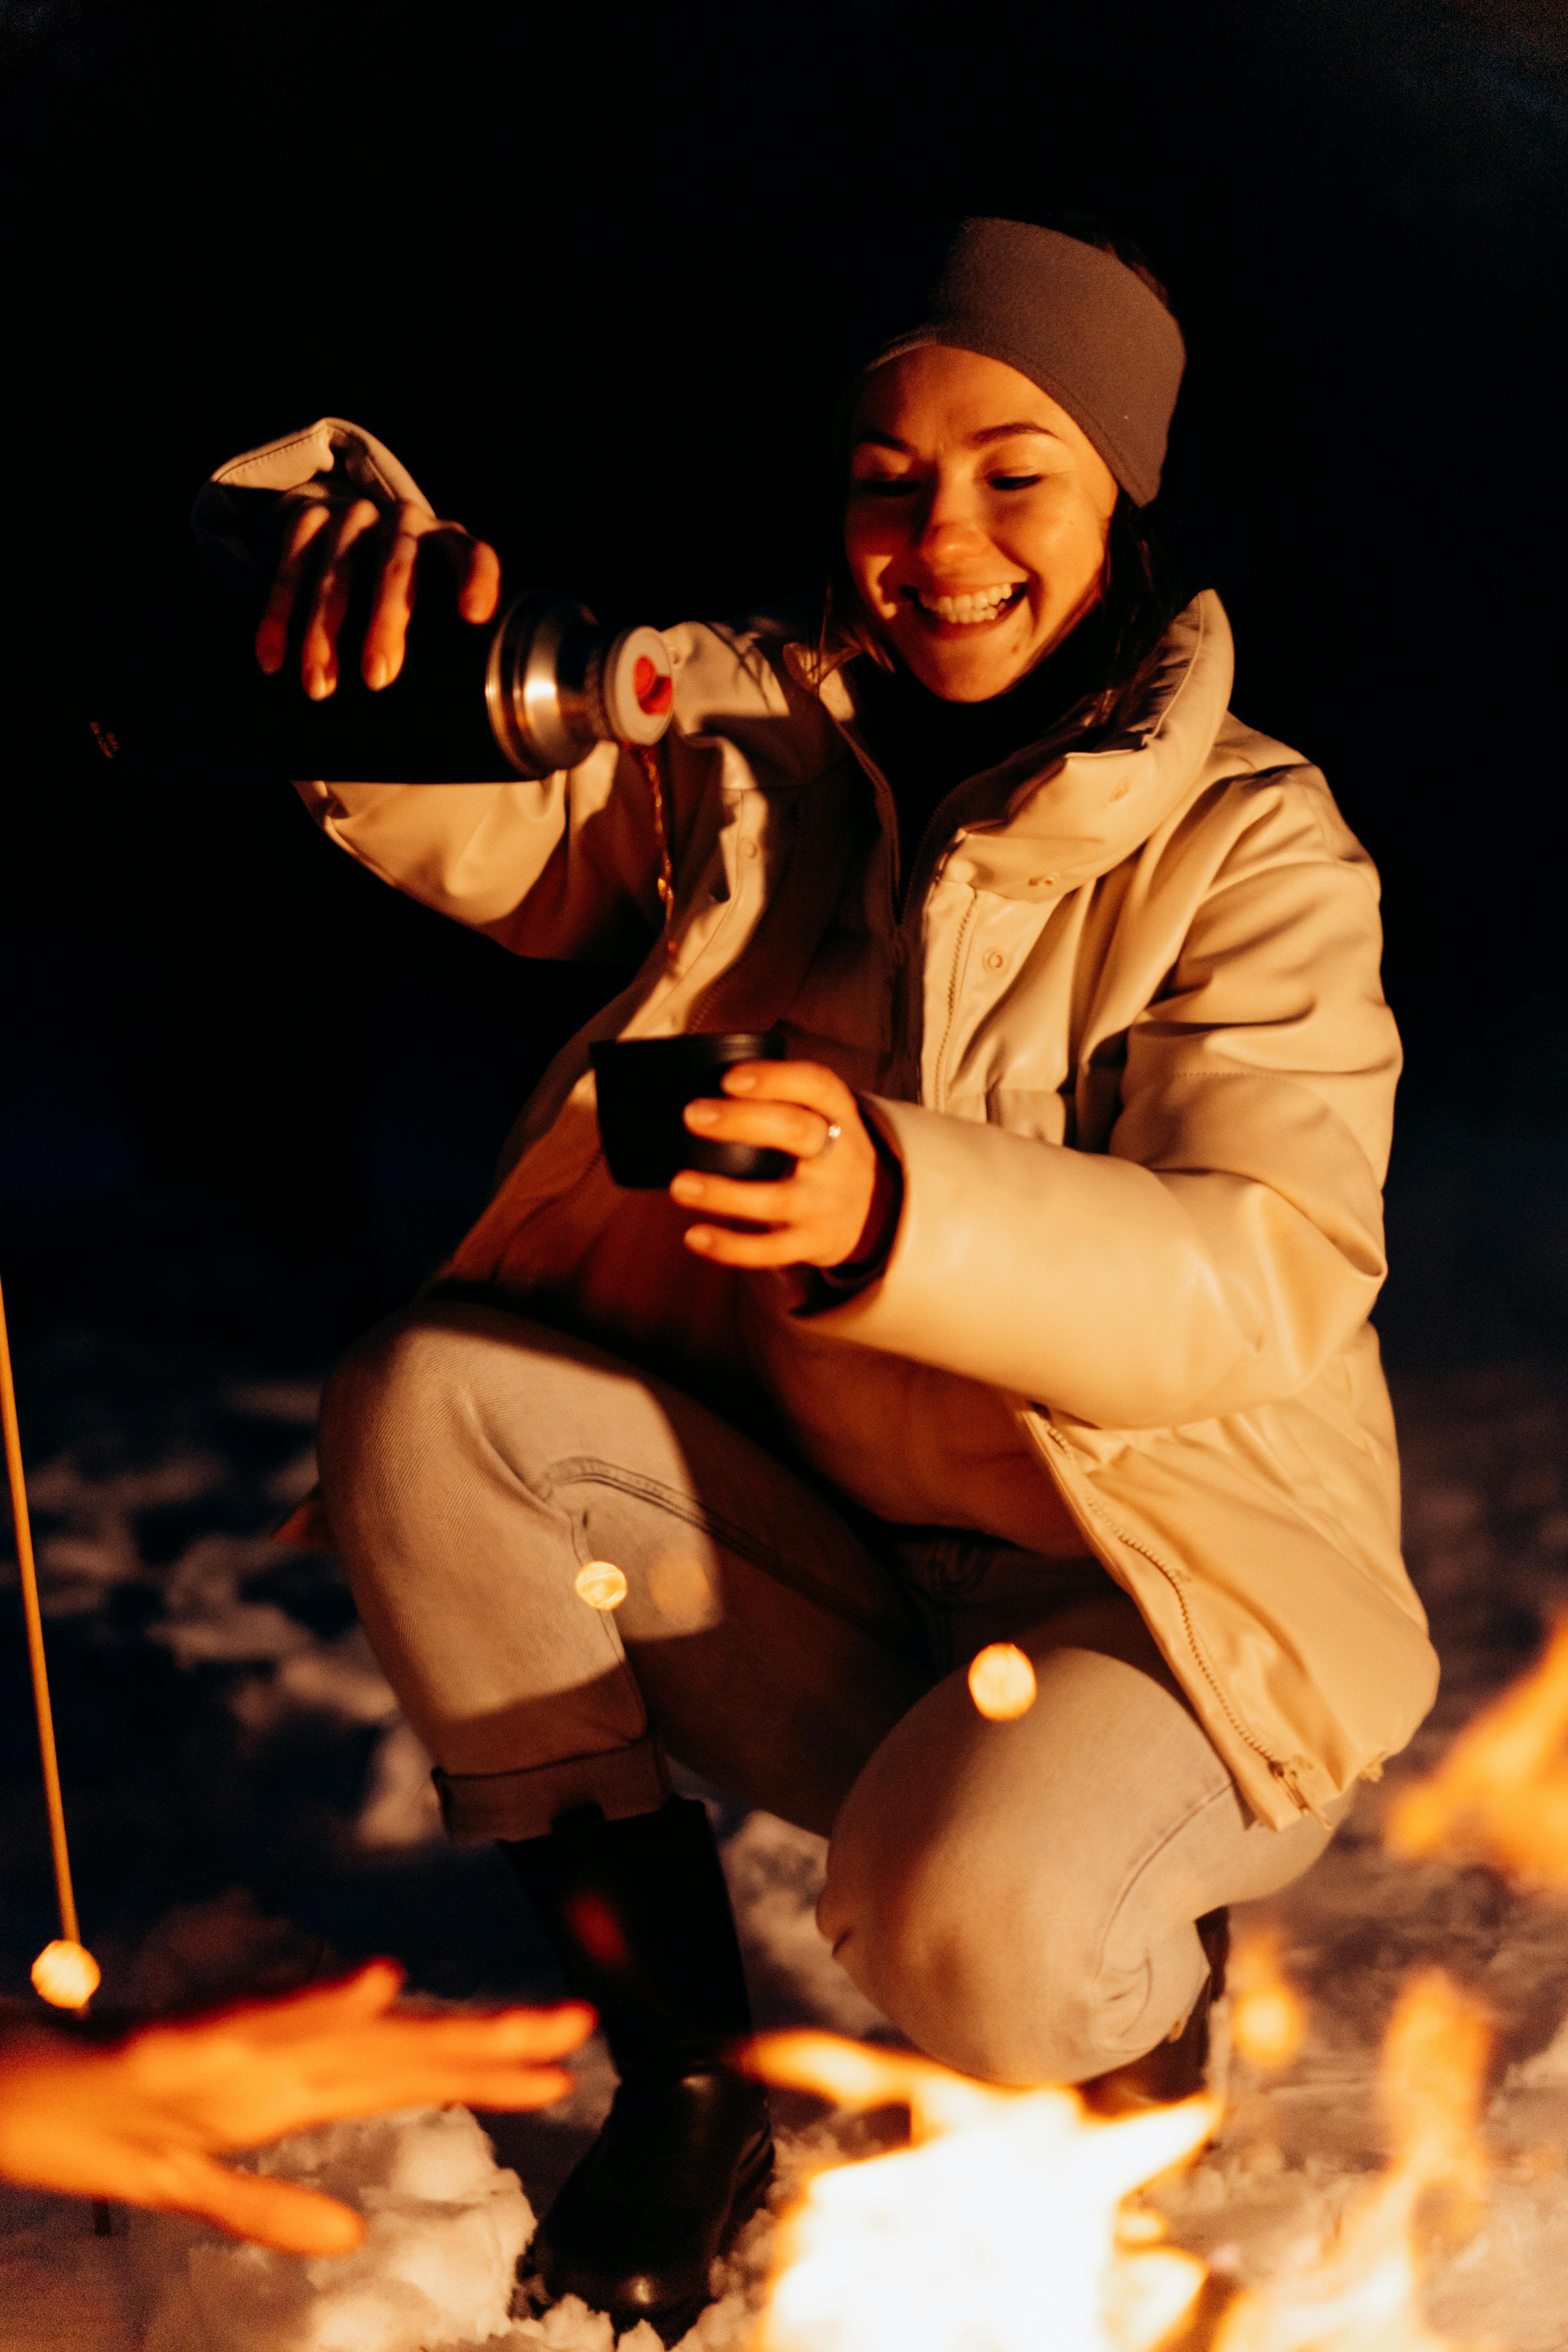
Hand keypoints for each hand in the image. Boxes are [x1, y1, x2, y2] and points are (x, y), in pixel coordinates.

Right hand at [0, 1962, 590, 2252]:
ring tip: (523, 2021)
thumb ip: (270, 2211)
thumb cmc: (105, 2126)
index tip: (562, 2069)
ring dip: (443, 2026)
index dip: (484, 2070)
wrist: (14, 2095)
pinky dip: (326, 2001)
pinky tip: (383, 1981)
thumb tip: (348, 2241)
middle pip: (405, 2051)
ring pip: (360, 2035)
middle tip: (581, 2027)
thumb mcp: (195, 2187)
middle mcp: (276, 2057)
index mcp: (283, 2089)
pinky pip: (266, 2023)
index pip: (404, 2076)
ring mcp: (234, 2047)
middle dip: (496, 2042)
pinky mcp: (181, 2046)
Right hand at [255, 495, 501, 700]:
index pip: (473, 555)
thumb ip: (449, 639)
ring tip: (319, 688)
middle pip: (396, 568)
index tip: (474, 615)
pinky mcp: (309, 517)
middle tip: (376, 680)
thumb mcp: (438, 601)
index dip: (477, 580)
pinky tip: (272, 661)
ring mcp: (354, 516)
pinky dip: (277, 618)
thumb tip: (459, 720)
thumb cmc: (411, 589)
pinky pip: (289, 569)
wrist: (356, 527)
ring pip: (336, 573)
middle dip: (384, 624)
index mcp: (449, 542)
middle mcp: (404, 521)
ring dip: (323, 633)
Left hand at [673, 1060, 879, 1268]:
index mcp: (838, 1113)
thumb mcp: (818, 1116)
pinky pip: (771, 1249)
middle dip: (741, 1121)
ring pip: (778, 1198)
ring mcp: (829, 1203)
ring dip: (724, 1193)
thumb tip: (694, 1079)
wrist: (871, 1212)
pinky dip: (730, 1246)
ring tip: (679, 1185)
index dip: (774, 1079)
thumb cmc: (818, 1150)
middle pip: (796, 1132)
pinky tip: (694, 1236)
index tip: (728, 1079)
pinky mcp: (815, 1243)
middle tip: (692, 1115)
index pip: (816, 1085)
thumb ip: (776, 1099)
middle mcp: (841, 1156)